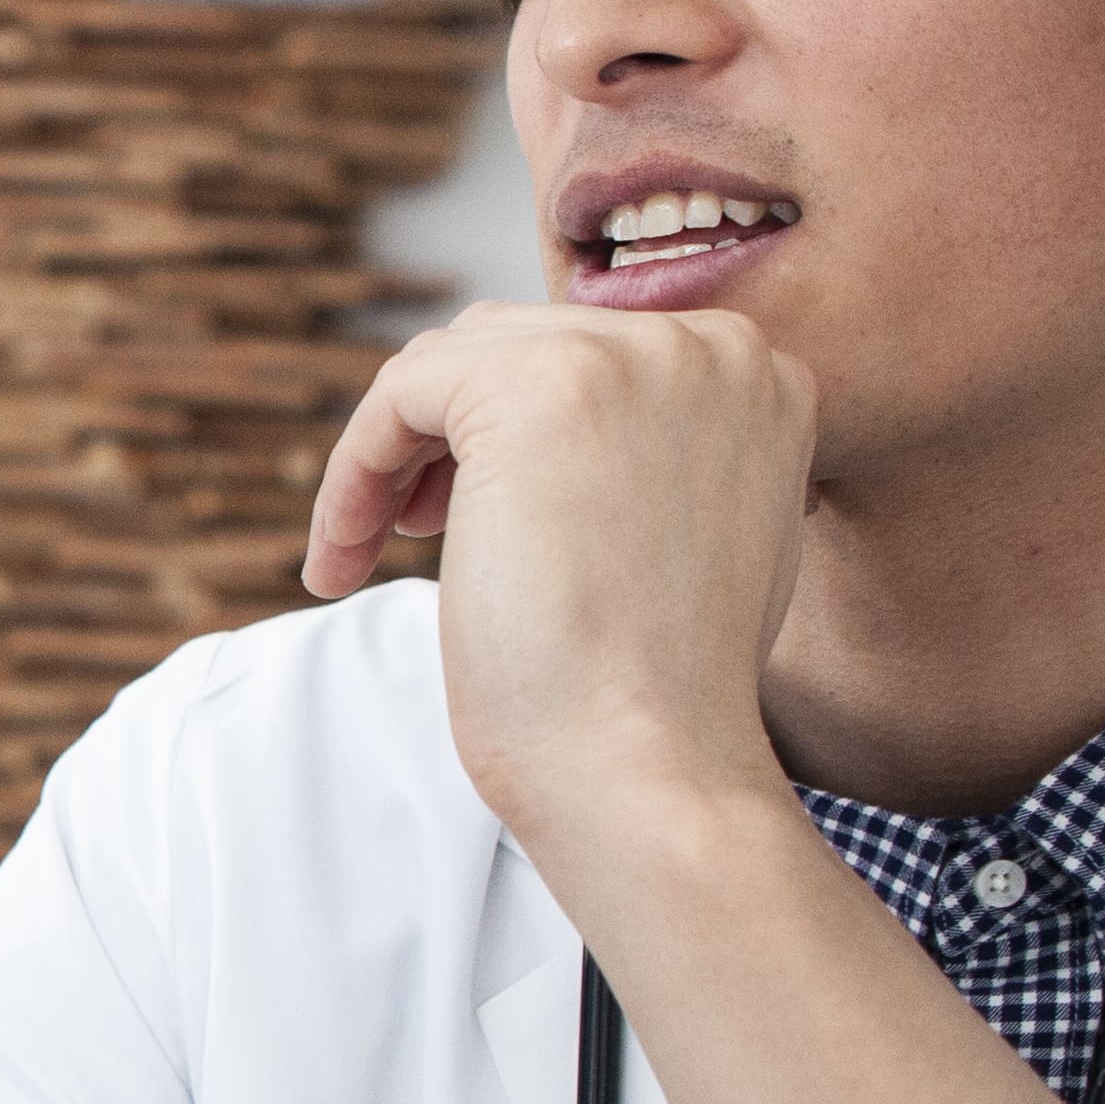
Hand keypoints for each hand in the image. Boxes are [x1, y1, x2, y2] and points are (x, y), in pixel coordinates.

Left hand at [298, 300, 813, 856]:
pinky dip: (354, 470)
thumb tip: (559, 437)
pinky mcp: (540, 385)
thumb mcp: (688, 536)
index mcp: (762, 376)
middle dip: (447, 434)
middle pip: (518, 342)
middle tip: (412, 532)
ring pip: (455, 361)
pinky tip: (342, 557)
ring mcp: (634, 355)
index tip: (463, 516)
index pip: (593, 354)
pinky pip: (401, 392)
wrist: (647, 761)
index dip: (503, 433)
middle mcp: (715, 347)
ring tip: (369, 550)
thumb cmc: (652, 690)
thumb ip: (649, 454)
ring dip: (394, 452)